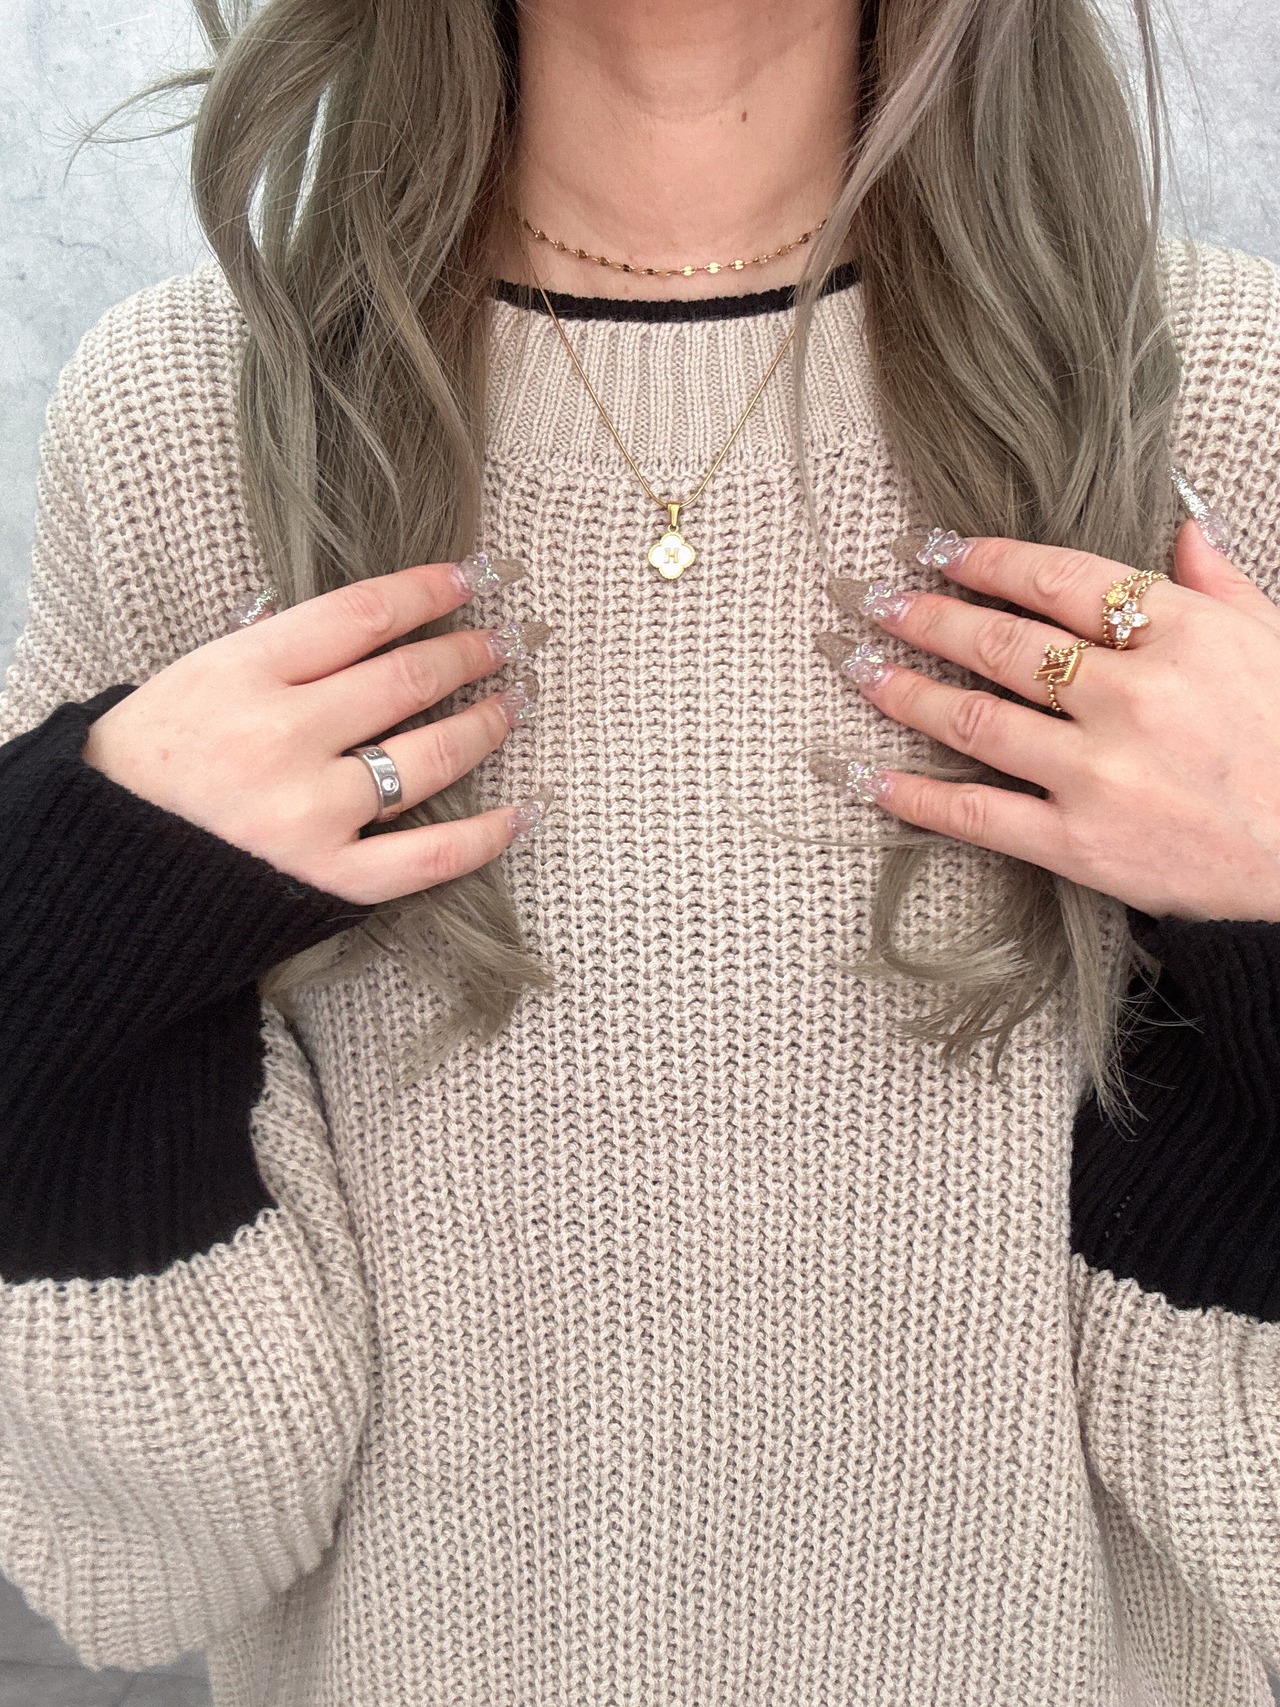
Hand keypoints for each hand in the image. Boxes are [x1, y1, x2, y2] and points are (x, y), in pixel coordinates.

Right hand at [82, 562, 548, 905]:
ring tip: (512, 704)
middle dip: (469, 653)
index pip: (361, 614)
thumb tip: (375, 624)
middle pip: (407, 678)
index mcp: (244, 673)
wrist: (103, 868)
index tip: (468, 578)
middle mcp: (283, 737)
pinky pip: (429, 856)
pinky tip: (523, 810)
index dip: (427, 591)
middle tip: (501, 642)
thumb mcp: (197, 679)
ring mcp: (310, 811)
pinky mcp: (329, 877)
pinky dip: (486, 834)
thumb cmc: (150, 764)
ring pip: (430, 757)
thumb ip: (280, 653)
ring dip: (486, 724)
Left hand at [820, 521, 1279, 921]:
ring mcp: (1100, 772)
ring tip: (858, 667)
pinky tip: (867, 775)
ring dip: (904, 691)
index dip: (985, 560)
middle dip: (926, 617)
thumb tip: (1184, 529)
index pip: (1060, 580)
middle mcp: (1133, 695)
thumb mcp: (1275, 645)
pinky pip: (976, 814)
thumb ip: (1219, 586)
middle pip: (1002, 643)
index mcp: (1182, 634)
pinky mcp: (1080, 843)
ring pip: (975, 720)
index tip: (935, 550)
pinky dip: (913, 796)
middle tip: (874, 601)